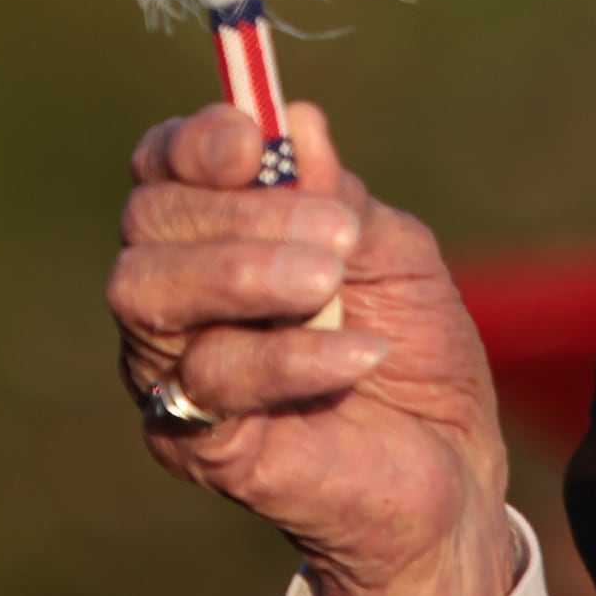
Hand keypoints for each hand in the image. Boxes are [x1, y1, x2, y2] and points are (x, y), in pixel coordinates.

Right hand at [111, 100, 522, 595]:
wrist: (448, 473)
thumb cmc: (411, 351)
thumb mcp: (393, 254)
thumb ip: (340, 197)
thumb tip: (297, 122)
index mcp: (213, 238)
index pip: (163, 170)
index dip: (194, 143)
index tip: (253, 141)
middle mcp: (174, 301)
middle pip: (147, 222)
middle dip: (237, 212)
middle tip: (334, 236)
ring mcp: (173, 372)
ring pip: (149, 294)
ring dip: (245, 271)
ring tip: (330, 283)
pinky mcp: (197, 444)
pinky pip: (211, 381)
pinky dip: (290, 357)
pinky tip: (361, 355)